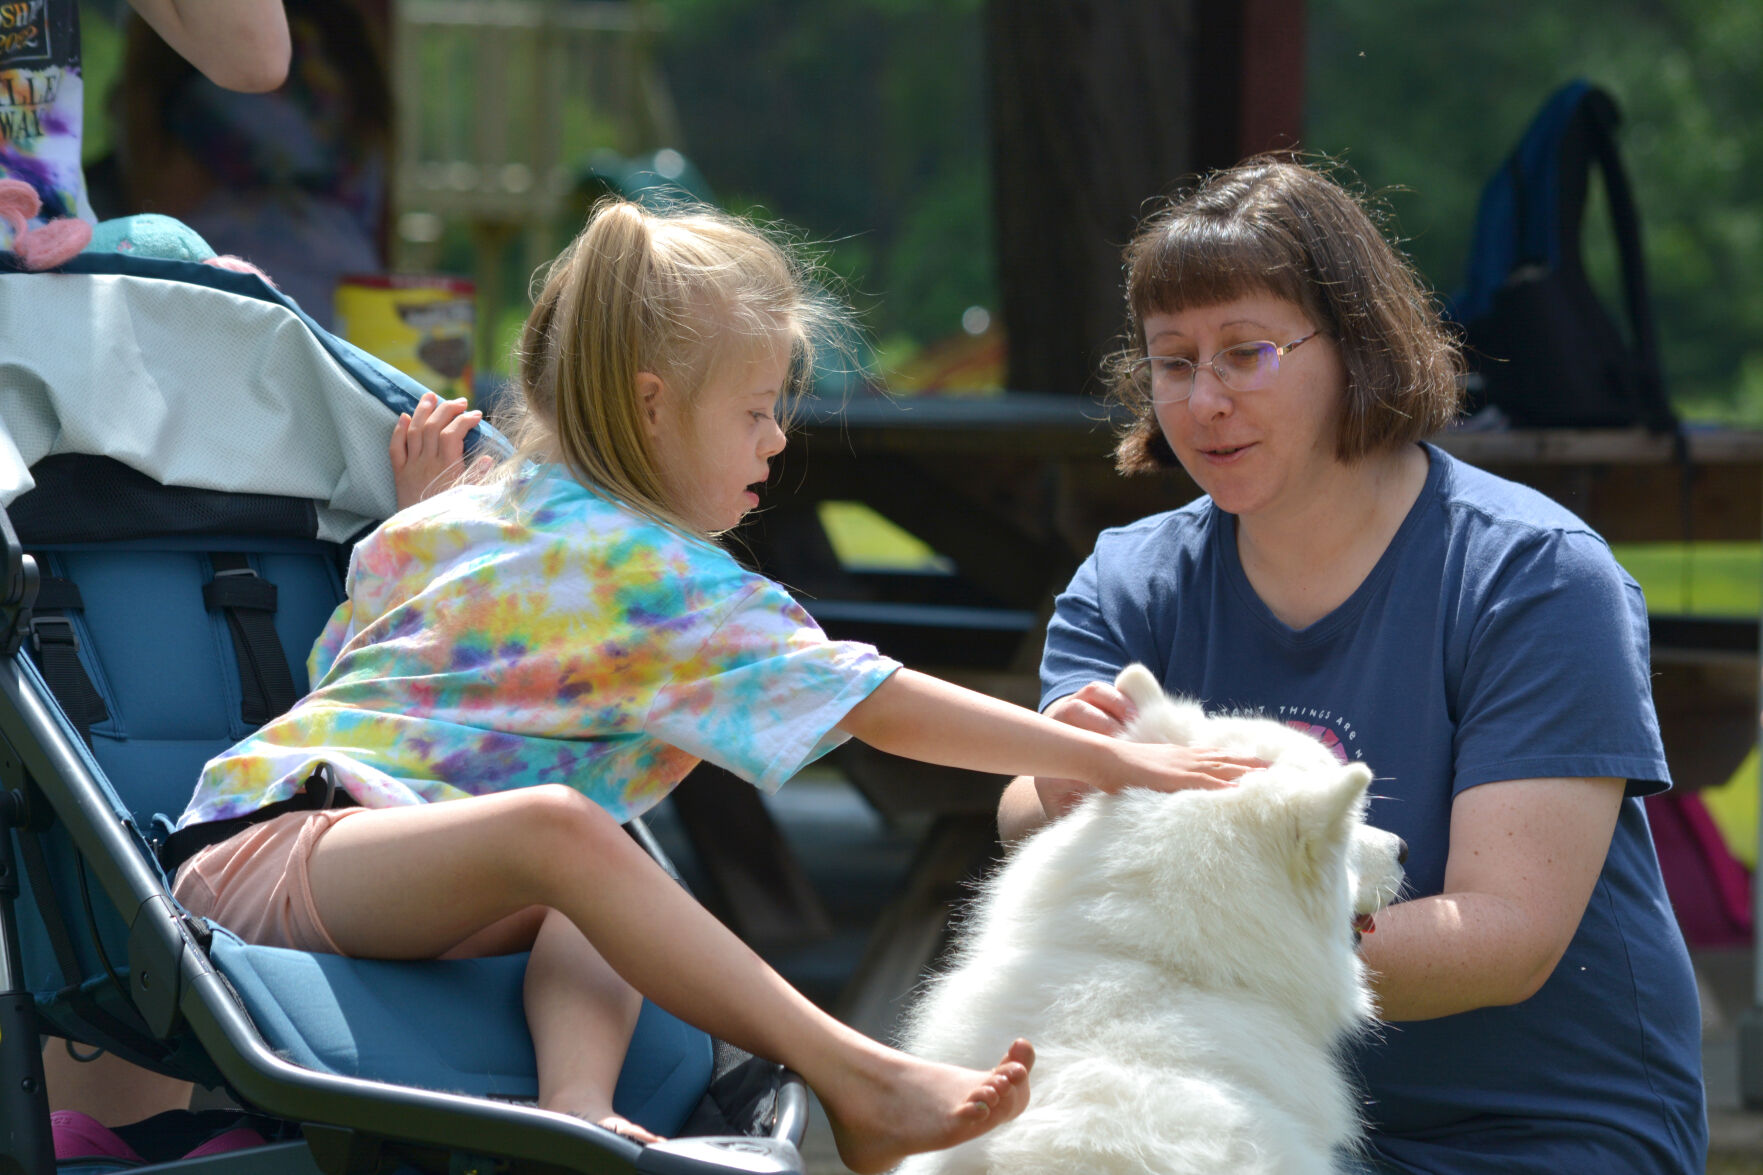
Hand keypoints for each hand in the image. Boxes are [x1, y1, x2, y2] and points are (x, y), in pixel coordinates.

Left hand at [391, 393, 491, 509]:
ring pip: (414, 431)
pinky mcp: (399, 474)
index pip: (453, 434)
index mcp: (447, 468)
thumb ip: (478, 478)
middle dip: (447, 409)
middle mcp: (427, 463)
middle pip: (434, 427)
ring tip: (430, 396)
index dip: (464, 420)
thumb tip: (489, 458)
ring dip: (423, 411)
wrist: (421, 536)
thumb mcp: (469, 499)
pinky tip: (404, 416)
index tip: (477, 415)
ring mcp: (411, 467)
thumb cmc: (450, 517)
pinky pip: (395, 447)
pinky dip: (398, 430)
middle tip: (459, 401)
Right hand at [1032, 680, 1263, 818]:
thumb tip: (1172, 794)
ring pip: (1225, 770)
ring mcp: (1185, 768)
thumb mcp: (1151, 773)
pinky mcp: (1177, 779)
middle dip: (1256, 766)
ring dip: (1250, 774)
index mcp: (1184, 758)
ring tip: (1274, 780)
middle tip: (1283, 772)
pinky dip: (1226, 787)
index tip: (1264, 766)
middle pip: (1230, 761)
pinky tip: (1243, 792)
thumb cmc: (1122, 770)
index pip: (1221, 758)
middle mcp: (1190, 759)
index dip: (1243, 761)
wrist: (1106, 759)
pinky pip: (1207, 783)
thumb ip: (1165, 782)